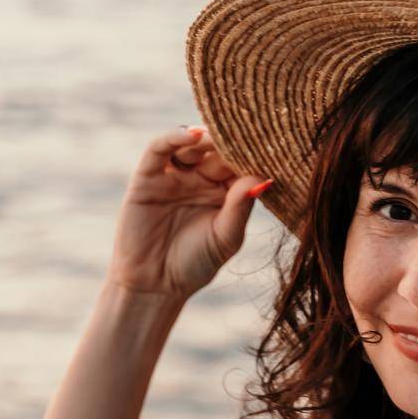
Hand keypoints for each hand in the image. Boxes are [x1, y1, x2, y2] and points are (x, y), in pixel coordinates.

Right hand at [106, 124, 272, 306]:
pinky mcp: (148, 176)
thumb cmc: (194, 265)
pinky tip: (194, 136)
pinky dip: (175, 137)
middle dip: (231, 142)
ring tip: (220, 137)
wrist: (154, 284)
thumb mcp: (225, 238)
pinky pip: (160, 148)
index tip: (268, 146)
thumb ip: (240, 209)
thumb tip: (261, 178)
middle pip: (218, 150)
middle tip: (245, 134)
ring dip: (206, 137)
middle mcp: (200, 180)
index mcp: (224, 194)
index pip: (240, 165)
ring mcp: (174, 176)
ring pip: (191, 145)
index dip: (252, 155)